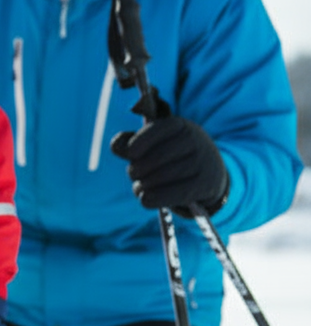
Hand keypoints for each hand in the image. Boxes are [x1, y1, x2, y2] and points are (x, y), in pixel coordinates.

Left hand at [110, 115, 228, 217]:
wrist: (211, 174)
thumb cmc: (172, 156)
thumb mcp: (154, 143)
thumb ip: (131, 142)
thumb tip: (115, 145)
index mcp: (179, 125)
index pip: (157, 130)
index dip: (139, 142)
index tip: (131, 153)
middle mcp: (195, 141)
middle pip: (155, 158)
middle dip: (137, 169)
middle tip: (133, 174)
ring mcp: (203, 162)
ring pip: (161, 178)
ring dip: (142, 186)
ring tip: (140, 187)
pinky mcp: (206, 185)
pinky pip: (172, 194)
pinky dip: (152, 199)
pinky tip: (145, 199)